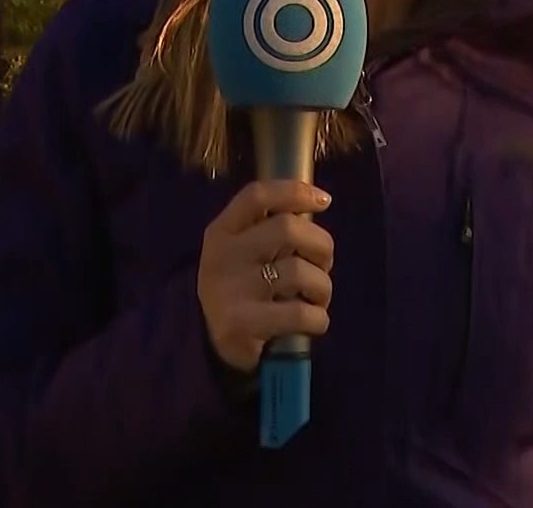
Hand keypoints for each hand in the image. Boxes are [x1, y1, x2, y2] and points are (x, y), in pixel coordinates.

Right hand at [198, 179, 334, 373]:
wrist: (209, 341)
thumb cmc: (241, 286)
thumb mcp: (241, 251)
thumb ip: (269, 227)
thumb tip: (318, 201)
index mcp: (222, 231)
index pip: (257, 195)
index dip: (295, 191)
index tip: (324, 201)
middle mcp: (224, 255)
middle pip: (288, 228)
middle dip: (321, 245)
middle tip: (323, 264)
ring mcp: (232, 290)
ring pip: (301, 272)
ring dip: (323, 287)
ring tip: (317, 298)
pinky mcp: (243, 324)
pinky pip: (301, 313)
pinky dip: (319, 318)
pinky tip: (312, 321)